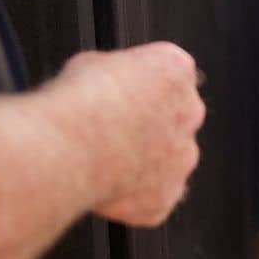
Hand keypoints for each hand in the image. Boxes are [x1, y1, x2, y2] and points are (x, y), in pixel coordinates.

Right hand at [54, 42, 203, 227]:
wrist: (69, 148)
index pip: (169, 73)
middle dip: (150, 124)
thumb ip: (116, 74)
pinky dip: (135, 193)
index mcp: (174, 68)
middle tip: (113, 130)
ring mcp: (182, 157)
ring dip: (146, 160)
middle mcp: (189, 111)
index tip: (121, 94)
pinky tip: (106, 184)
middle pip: (175, 116)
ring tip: (105, 160)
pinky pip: (155, 195)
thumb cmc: (78, 103)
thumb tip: (107, 83)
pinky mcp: (167, 195)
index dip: (141, 85)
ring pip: (169, 159)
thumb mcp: (91, 62)